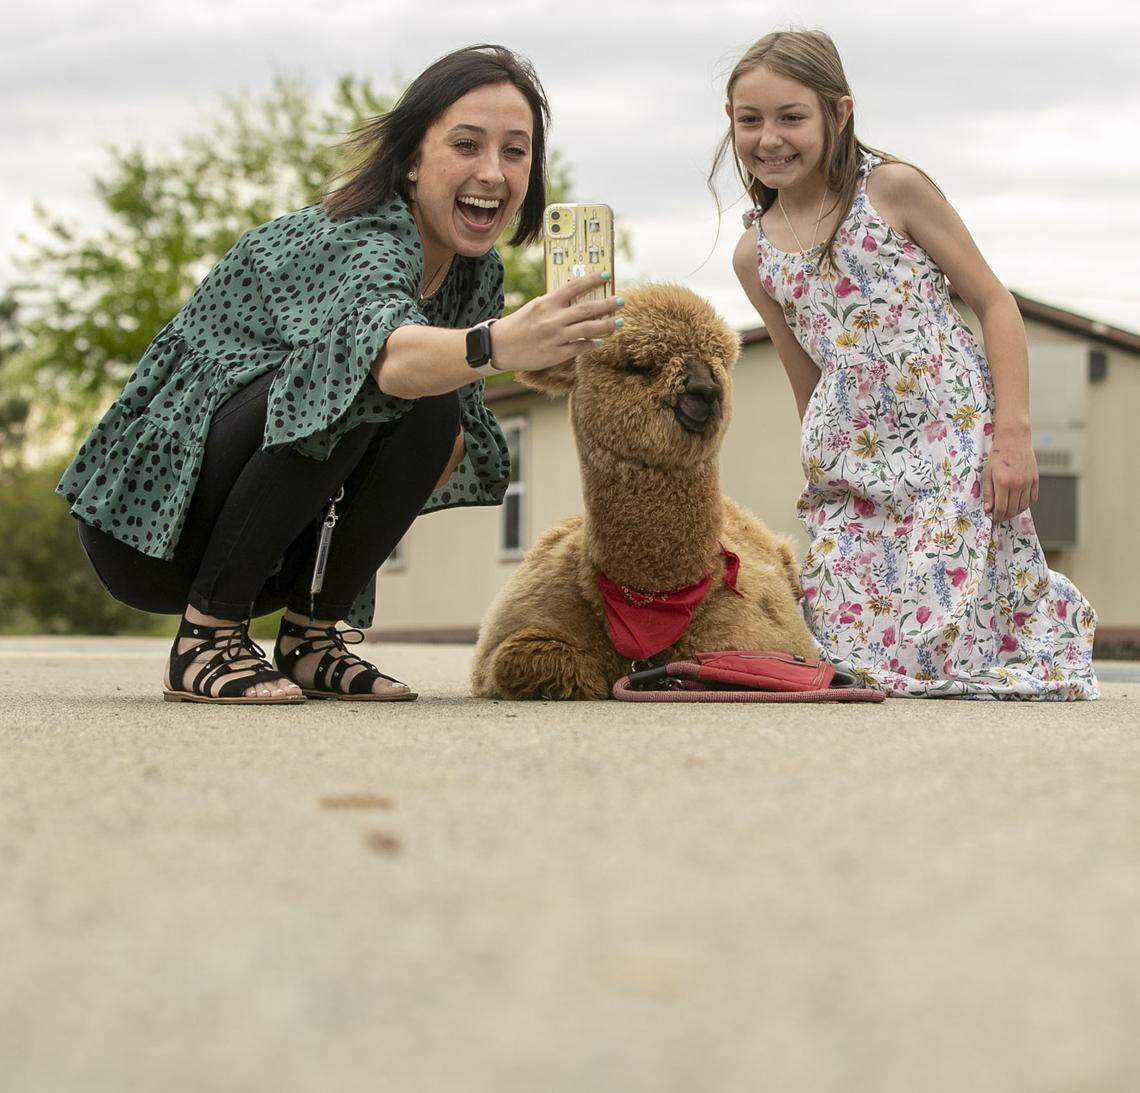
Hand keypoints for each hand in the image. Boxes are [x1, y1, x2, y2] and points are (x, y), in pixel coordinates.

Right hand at [490, 273, 622, 372]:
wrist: (499, 347)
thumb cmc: (518, 325)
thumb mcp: (535, 307)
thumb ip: (555, 303)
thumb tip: (578, 298)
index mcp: (546, 303)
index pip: (574, 287)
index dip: (592, 280)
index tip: (607, 275)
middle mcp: (553, 319)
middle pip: (587, 309)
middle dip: (607, 304)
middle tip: (621, 300)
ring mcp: (556, 338)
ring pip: (588, 329)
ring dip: (607, 325)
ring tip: (619, 322)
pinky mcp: (556, 354)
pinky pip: (580, 347)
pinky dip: (592, 344)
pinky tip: (599, 341)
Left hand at [983, 429, 1038, 523]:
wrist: (1014, 440)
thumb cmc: (997, 456)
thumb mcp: (987, 473)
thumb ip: (988, 493)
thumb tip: (988, 510)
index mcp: (1003, 482)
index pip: (1001, 508)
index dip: (996, 517)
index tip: (992, 518)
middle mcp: (1018, 484)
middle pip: (1013, 510)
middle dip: (1004, 516)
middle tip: (998, 517)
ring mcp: (1028, 482)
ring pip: (1023, 506)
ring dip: (1015, 512)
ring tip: (1007, 512)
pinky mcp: (1035, 480)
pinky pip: (1032, 499)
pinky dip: (1025, 505)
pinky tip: (1017, 504)